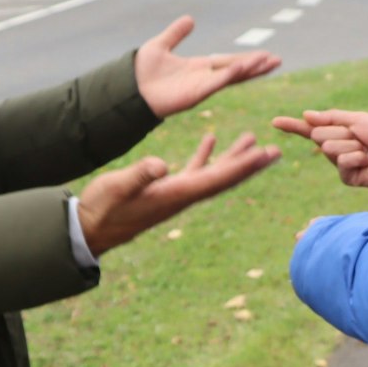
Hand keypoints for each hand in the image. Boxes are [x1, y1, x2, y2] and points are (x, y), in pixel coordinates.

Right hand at [77, 132, 281, 255]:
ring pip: (213, 173)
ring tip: (253, 138)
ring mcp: (175, 193)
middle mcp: (183, 195)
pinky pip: (193, 170)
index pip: (217, 178)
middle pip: (225, 179)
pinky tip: (211, 139)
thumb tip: (162, 165)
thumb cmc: (102, 209)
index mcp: (176, 194)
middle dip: (251, 165)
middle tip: (276, 151)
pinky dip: (205, 155)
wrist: (91, 228)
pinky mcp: (165, 190)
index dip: (242, 166)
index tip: (265, 154)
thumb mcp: (117, 188)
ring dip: (234, 157)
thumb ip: (139, 176)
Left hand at [135, 16, 281, 118]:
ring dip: (250, 69)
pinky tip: (243, 65)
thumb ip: (176, 33)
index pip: (228, 61)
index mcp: (198, 67)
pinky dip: (230, 74)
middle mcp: (203, 78)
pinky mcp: (195, 94)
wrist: (128, 88)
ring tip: (269, 62)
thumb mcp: (161, 45)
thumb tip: (189, 19)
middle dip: (256, 66)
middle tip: (277, 60)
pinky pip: (216, 83)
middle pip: (236, 70)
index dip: (246, 58)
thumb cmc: (141, 72)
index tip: (265, 55)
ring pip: (231, 77)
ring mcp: (201, 87)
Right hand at [271, 109, 367, 189]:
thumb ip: (331, 117)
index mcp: (338, 131)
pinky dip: (357, 158)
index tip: (274, 121)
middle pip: (319, 135)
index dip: (292, 126)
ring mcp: (341, 164)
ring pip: (329, 148)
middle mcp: (336, 148)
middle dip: (341, 132)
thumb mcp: (357, 119)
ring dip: (351, 145)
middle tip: (361, 137)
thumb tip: (306, 115)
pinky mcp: (348, 178)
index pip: (309, 129)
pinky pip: (341, 162)